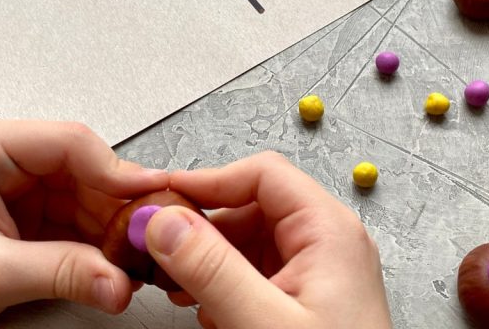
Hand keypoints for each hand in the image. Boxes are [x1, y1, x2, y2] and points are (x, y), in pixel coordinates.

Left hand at [0, 120, 168, 328]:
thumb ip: (60, 272)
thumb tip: (119, 280)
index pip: (69, 142)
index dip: (116, 169)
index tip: (150, 198)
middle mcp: (4, 162)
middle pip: (86, 170)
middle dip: (118, 206)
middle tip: (150, 237)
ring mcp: (16, 192)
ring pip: (87, 198)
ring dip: (111, 230)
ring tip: (136, 259)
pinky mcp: (24, 222)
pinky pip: (75, 225)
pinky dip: (96, 246)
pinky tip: (112, 266)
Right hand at [146, 151, 392, 328]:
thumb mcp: (261, 323)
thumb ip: (211, 269)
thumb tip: (165, 222)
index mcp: (328, 232)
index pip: (263, 175)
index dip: (208, 181)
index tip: (161, 203)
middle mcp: (328, 244)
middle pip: (252, 208)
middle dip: (204, 230)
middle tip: (160, 254)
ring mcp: (320, 274)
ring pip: (251, 243)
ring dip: (210, 262)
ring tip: (183, 293)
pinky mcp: (309, 302)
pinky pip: (259, 275)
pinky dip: (227, 288)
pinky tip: (210, 314)